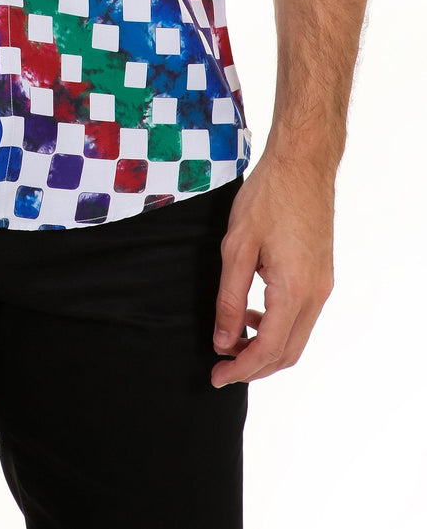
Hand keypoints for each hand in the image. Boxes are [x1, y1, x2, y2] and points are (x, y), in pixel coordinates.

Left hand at [211, 153, 335, 387]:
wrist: (302, 164)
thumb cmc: (268, 196)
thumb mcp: (237, 246)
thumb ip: (230, 298)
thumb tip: (223, 340)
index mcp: (294, 289)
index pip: (270, 349)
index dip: (241, 369)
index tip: (216, 376)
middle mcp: (316, 293)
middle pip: (288, 352)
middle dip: (254, 366)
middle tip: (221, 367)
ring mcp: (323, 284)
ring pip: (296, 336)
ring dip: (266, 346)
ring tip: (231, 339)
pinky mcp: (321, 273)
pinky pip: (301, 315)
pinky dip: (277, 325)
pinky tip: (252, 313)